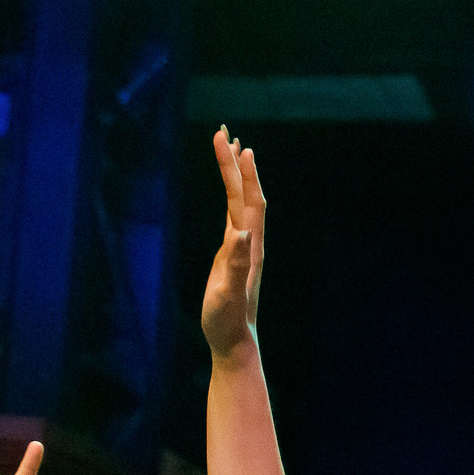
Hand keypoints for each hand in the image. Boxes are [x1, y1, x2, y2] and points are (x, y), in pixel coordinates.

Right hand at [200, 127, 265, 357]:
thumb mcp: (227, 293)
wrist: (234, 342)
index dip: (239, 171)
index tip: (230, 142)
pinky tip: (230, 191)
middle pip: (245, 194)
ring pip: (241, 203)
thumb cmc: (226, 321)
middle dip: (236, 163)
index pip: (246, 200)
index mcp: (249, 247)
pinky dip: (232, 196)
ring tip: (232, 149)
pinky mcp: (233, 256)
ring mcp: (242, 248)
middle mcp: (249, 243)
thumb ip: (235, 264)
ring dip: (236, 175)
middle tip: (223, 132)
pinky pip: (234, 216)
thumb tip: (242, 233)